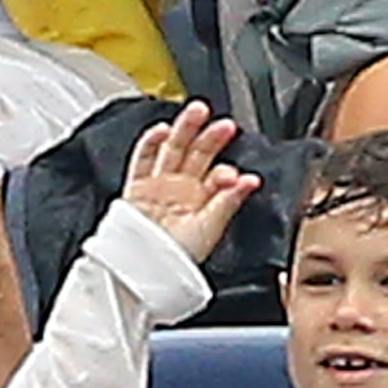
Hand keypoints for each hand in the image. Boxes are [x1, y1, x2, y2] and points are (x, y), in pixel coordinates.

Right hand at [121, 100, 257, 267]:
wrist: (138, 275)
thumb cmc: (173, 261)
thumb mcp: (209, 230)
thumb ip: (228, 203)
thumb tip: (250, 180)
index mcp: (203, 200)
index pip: (219, 174)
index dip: (226, 171)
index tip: (232, 175)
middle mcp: (182, 189)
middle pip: (199, 154)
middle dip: (211, 137)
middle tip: (225, 125)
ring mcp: (159, 186)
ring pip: (174, 149)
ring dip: (185, 129)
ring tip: (197, 112)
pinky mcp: (136, 189)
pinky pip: (142, 160)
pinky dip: (149, 144)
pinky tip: (161, 130)